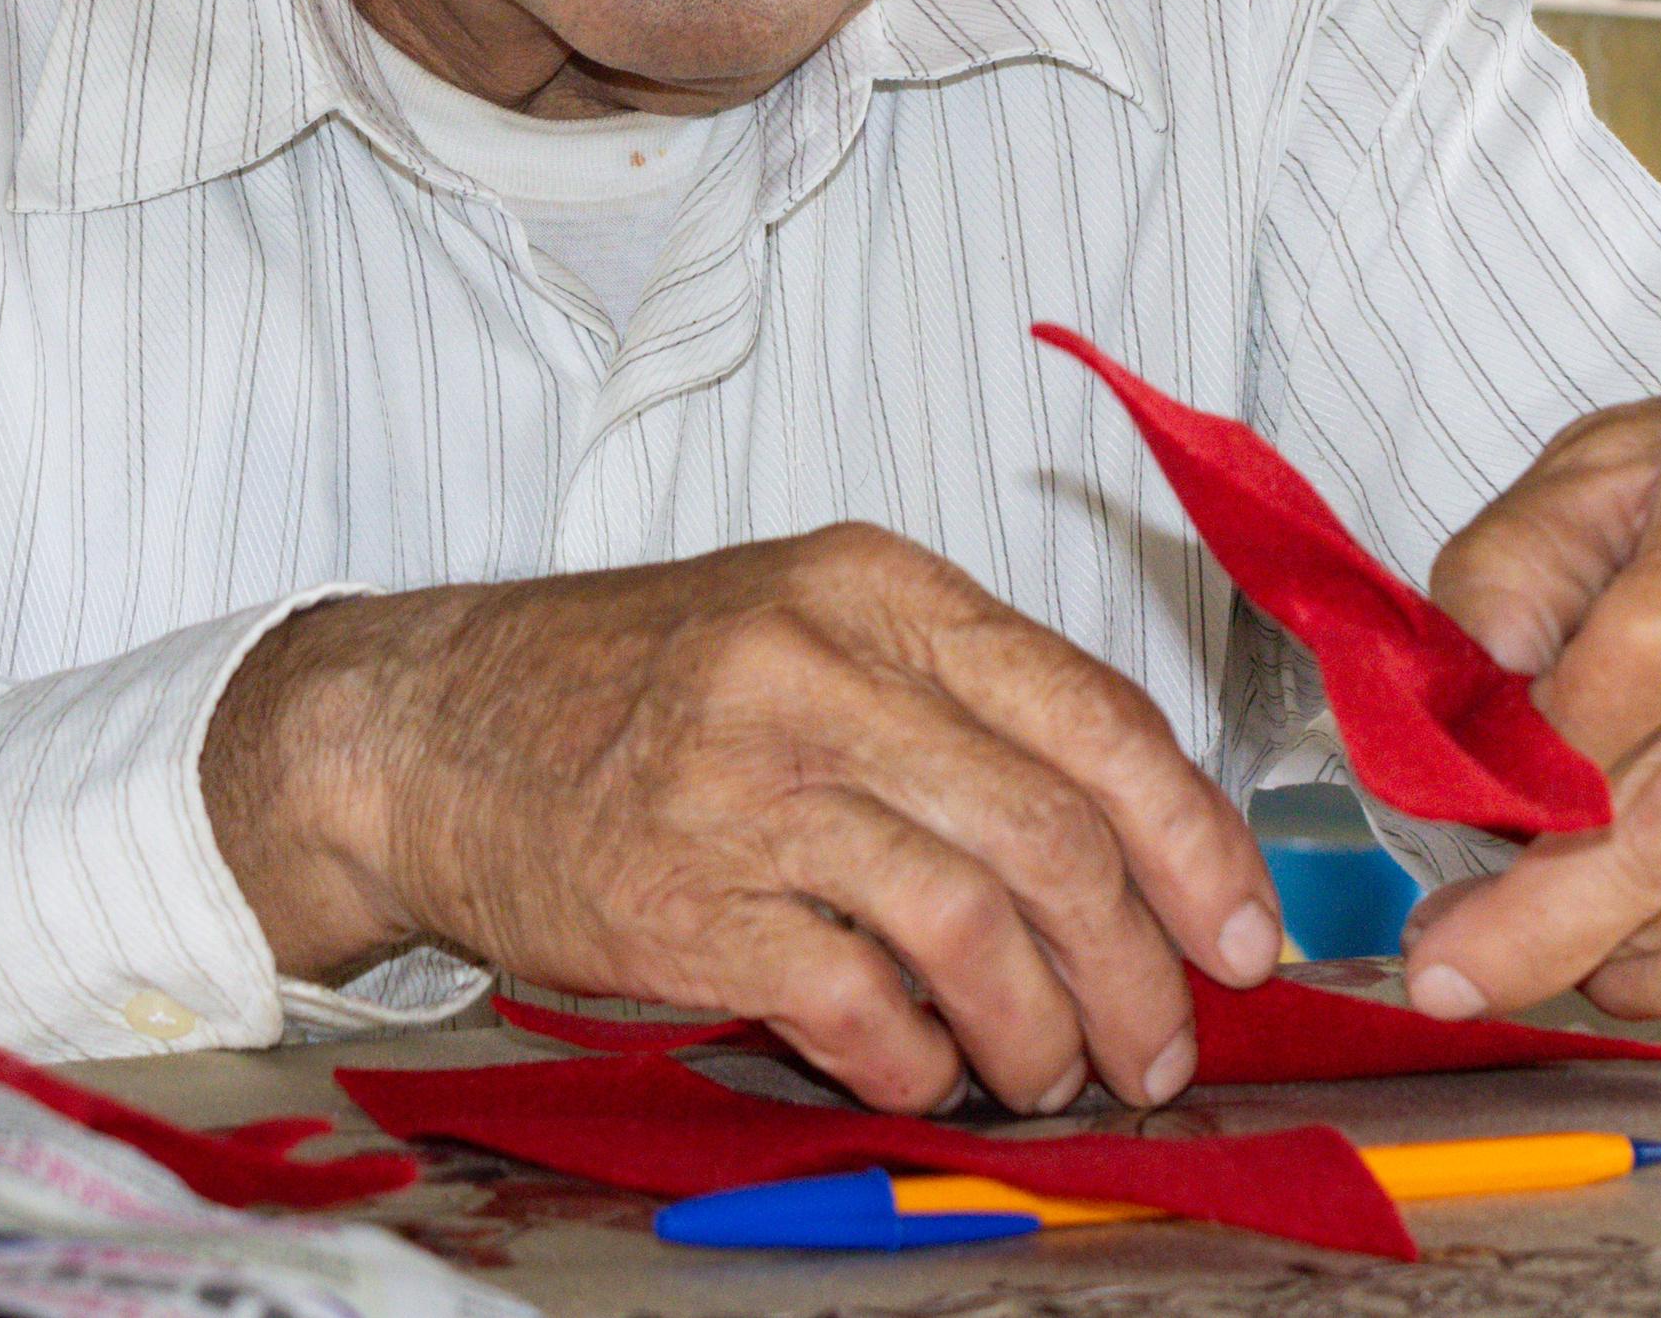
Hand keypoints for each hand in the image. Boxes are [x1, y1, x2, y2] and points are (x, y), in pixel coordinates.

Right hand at [204, 524, 1284, 1115]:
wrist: (418, 728)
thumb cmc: (630, 689)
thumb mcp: (798, 628)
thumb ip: (954, 707)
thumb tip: (1133, 843)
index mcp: (871, 587)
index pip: (1093, 713)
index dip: (1196, 840)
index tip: (1242, 931)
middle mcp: (814, 668)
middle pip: (1053, 834)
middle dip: (1138, 966)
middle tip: (1158, 1042)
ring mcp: (743, 784)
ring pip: (973, 927)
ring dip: (1039, 1031)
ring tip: (1046, 1073)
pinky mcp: (680, 899)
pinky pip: (857, 1003)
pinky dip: (917, 1061)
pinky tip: (925, 1073)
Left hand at [1405, 361, 1660, 1021]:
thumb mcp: (1618, 457)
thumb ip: (1516, 561)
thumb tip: (1458, 694)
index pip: (1654, 652)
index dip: (1545, 745)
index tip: (1441, 795)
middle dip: (1545, 909)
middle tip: (1439, 968)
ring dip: (1583, 943)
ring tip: (1479, 949)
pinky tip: (1595, 962)